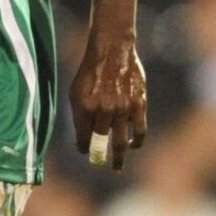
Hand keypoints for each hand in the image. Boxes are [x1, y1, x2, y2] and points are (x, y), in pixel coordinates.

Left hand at [69, 33, 146, 170]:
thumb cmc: (91, 71)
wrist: (112, 50)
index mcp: (84, 106)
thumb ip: (79, 113)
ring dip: (119, 157)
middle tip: (103, 165)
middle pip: (102, 143)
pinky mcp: (139, 105)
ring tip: (117, 166)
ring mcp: (122, 108)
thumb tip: (83, 136)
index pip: (83, 137)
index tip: (85, 152)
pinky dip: (136, 142)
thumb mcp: (76, 90)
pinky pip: (140, 132)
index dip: (83, 148)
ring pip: (121, 142)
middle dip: (101, 157)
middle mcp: (103, 109)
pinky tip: (133, 145)